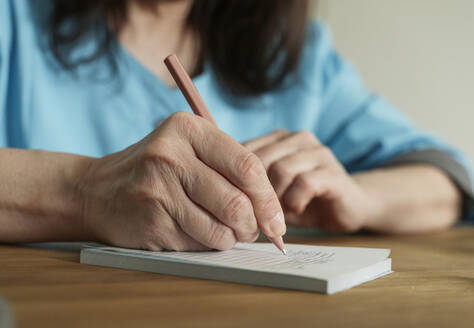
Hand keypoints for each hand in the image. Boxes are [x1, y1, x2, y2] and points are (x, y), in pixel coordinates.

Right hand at [77, 112, 284, 250]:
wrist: (98, 189)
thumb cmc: (157, 169)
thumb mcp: (189, 149)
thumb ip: (230, 168)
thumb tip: (272, 212)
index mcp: (188, 129)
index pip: (247, 165)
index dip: (269, 198)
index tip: (276, 220)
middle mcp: (171, 156)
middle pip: (236, 202)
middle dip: (252, 225)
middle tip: (251, 230)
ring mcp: (157, 190)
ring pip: (220, 230)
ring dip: (231, 238)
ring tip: (225, 231)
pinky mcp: (150, 222)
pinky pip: (198, 244)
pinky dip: (207, 244)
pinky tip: (195, 232)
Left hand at [244, 130, 382, 231]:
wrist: (348, 207)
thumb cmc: (302, 200)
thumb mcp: (270, 191)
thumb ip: (248, 185)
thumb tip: (217, 190)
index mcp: (278, 138)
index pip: (243, 150)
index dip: (233, 178)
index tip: (233, 202)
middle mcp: (297, 138)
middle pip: (259, 159)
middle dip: (253, 191)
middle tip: (254, 213)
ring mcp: (318, 152)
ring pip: (280, 170)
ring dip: (275, 198)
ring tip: (277, 213)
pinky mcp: (333, 171)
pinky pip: (304, 183)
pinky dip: (294, 201)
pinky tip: (296, 209)